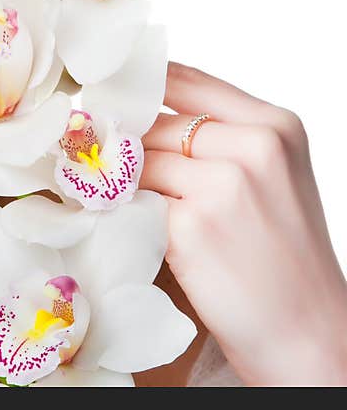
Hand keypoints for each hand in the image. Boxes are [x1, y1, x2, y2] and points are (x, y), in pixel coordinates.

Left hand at [138, 61, 346, 384]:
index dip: (140, 86)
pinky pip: (134, 199)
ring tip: (121, 196)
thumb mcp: (270, 176)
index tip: (107, 96)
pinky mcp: (192, 224)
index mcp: (275, 126)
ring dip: (120, 177)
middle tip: (103, 160)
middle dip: (125, 142)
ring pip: (139, 159)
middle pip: (155, 122)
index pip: (186, 79)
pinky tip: (126, 221)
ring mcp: (223, 185)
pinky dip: (121, 207)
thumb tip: (136, 114)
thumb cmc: (281, 253)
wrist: (306, 329)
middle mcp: (254, 146)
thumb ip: (217, 138)